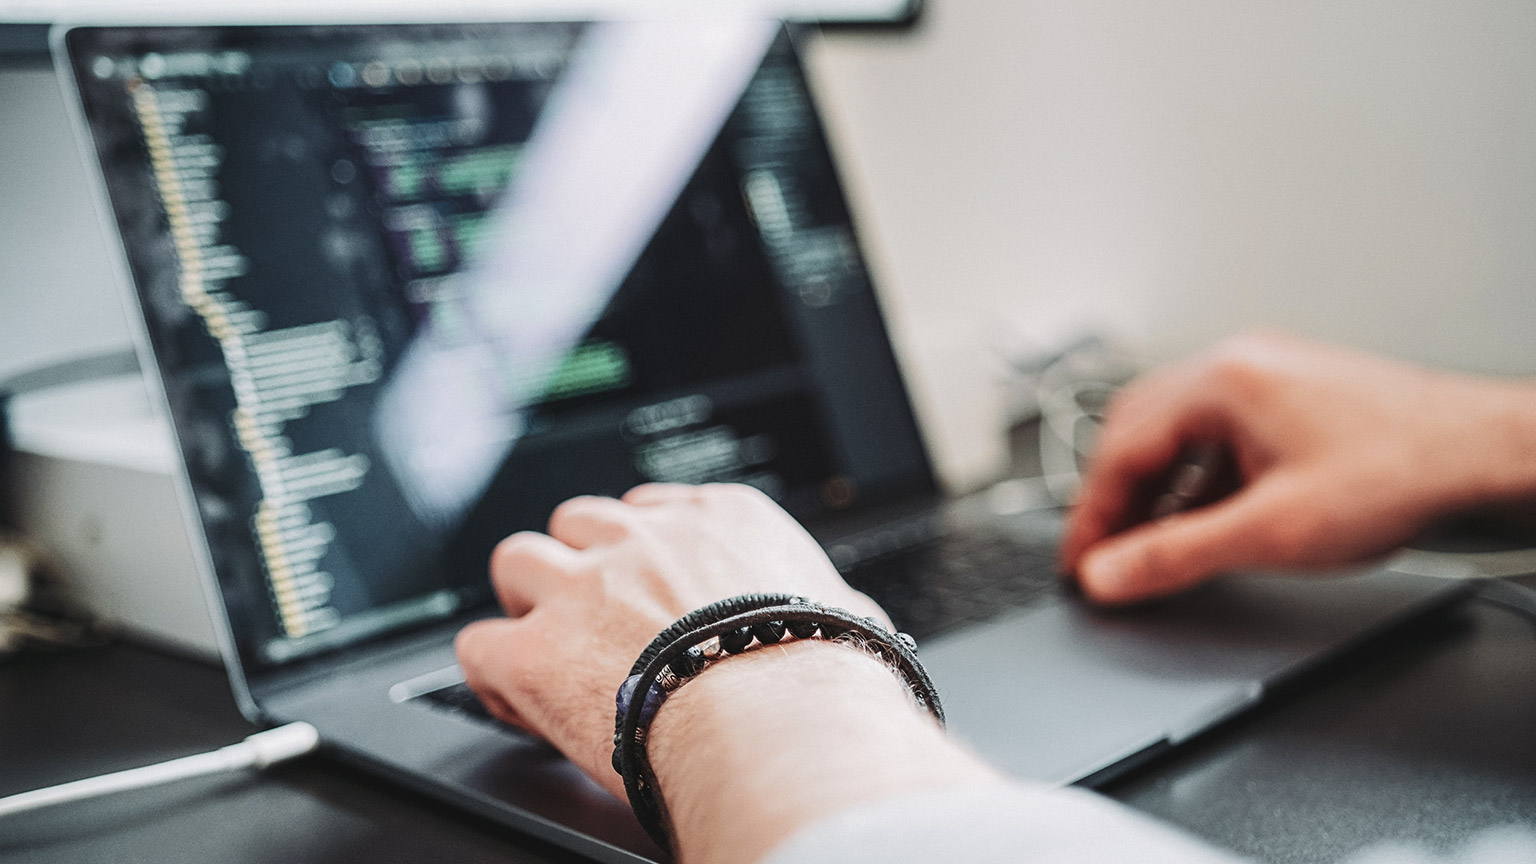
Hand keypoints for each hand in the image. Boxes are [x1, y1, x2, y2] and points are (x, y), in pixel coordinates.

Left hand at [454, 482, 887, 799]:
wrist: (782, 721)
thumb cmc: (826, 677)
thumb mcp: (846, 612)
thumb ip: (827, 601)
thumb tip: (853, 621)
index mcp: (720, 520)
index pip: (654, 509)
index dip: (641, 555)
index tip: (646, 590)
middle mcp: (643, 538)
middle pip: (580, 521)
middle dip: (580, 565)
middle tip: (593, 617)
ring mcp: (583, 587)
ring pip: (516, 560)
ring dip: (527, 603)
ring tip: (547, 646)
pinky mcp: (537, 650)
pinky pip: (479, 645)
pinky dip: (494, 675)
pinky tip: (519, 701)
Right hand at [1061, 330, 1535, 603]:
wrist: (1490, 456)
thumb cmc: (1402, 473)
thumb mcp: (1271, 531)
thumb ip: (1175, 555)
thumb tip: (1109, 573)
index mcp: (1222, 380)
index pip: (1122, 450)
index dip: (1091, 516)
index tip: (1078, 562)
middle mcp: (1239, 365)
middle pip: (1140, 432)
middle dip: (1114, 498)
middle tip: (1100, 555)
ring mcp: (1268, 377)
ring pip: (1179, 434)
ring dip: (1156, 491)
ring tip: (1146, 547)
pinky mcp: (1293, 399)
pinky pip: (1219, 437)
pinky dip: (1197, 481)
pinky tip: (1203, 522)